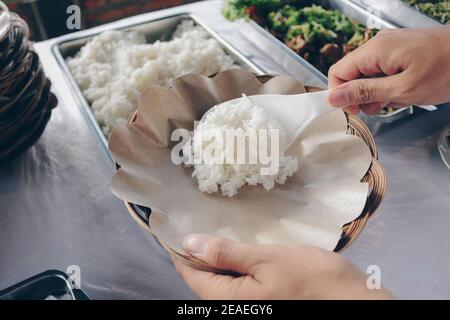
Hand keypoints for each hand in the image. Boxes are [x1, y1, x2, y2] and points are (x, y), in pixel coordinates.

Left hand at [173, 234, 392, 299]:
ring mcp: (250, 305)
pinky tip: (238, 249)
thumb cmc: (309, 277)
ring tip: (215, 231)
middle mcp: (234, 308)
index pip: (191, 276)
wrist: (351, 299)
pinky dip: (232, 266)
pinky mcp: (263, 301)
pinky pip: (237, 284)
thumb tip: (189, 243)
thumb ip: (226, 254)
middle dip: (198, 254)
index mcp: (228, 300)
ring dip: (215, 259)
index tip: (175, 228)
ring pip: (220, 282)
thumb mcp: (266, 259)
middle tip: (197, 222)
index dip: (181, 252)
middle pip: (204, 281)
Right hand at [328, 26, 449, 114]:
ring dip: (376, 93)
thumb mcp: (402, 90)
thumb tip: (333, 97)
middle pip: (351, 75)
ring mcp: (390, 48)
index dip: (340, 95)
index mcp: (375, 51)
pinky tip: (404, 92)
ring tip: (397, 100)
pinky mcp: (399, 53)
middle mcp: (379, 45)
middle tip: (381, 107)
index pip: (338, 73)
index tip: (353, 110)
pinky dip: (388, 86)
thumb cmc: (447, 70)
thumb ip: (364, 92)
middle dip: (361, 96)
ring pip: (367, 76)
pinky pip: (382, 72)